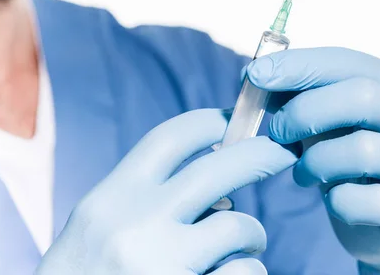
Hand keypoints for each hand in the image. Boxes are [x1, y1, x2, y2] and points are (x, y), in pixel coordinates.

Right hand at [36, 109, 296, 274]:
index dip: (211, 120)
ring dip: (252, 234)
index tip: (235, 120)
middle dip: (260, 154)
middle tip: (280, 154)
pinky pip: (245, 271)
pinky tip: (228, 274)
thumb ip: (146, 198)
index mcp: (111, 200)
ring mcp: (163, 264)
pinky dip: (247, 270)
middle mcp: (136, 226)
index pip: (170, 139)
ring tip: (243, 245)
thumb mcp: (99, 225)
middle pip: (218, 169)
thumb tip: (219, 179)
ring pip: (240, 226)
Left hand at [247, 48, 379, 273]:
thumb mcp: (328, 119)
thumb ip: (298, 95)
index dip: (297, 66)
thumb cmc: (350, 157)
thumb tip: (253, 76)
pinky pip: (362, 201)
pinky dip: (336, 201)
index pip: (345, 61)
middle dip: (305, 112)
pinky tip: (335, 199)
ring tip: (303, 173)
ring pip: (360, 150)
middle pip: (361, 97)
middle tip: (278, 132)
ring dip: (315, 162)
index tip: (254, 75)